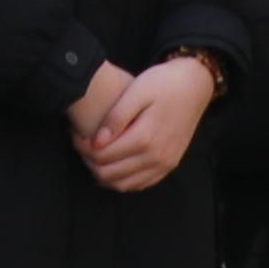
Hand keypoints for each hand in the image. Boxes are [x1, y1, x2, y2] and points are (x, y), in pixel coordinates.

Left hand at [74, 58, 215, 194]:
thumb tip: (96, 142)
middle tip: (79, 143)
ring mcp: (164, 164)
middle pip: (109, 173)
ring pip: (123, 184)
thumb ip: (116, 117)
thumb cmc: (163, 83)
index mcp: (145, 138)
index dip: (81, 147)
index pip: (102, 155)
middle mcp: (156, 157)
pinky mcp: (169, 165)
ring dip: (102, 174)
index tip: (74, 133)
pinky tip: (112, 165)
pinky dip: (122, 180)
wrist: (194, 86)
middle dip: (88, 161)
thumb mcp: (137, 92)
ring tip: (93, 154)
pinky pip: (140, 184)